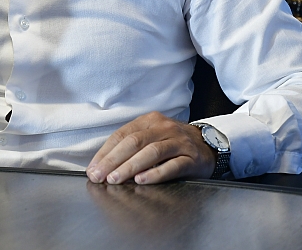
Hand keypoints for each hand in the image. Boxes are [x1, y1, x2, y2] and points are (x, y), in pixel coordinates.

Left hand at [86, 111, 214, 184]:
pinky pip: (172, 165)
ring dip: (130, 166)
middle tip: (100, 176)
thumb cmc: (173, 144)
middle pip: (134, 142)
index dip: (105, 152)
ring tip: (115, 179)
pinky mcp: (191, 158)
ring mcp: (179, 142)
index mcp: (149, 121)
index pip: (122, 134)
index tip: (93, 169)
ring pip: (151, 152)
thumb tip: (102, 166)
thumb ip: (131, 147)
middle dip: (113, 160)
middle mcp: (164, 127)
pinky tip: (141, 180)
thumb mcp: (152, 138)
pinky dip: (155, 173)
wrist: (208, 146)